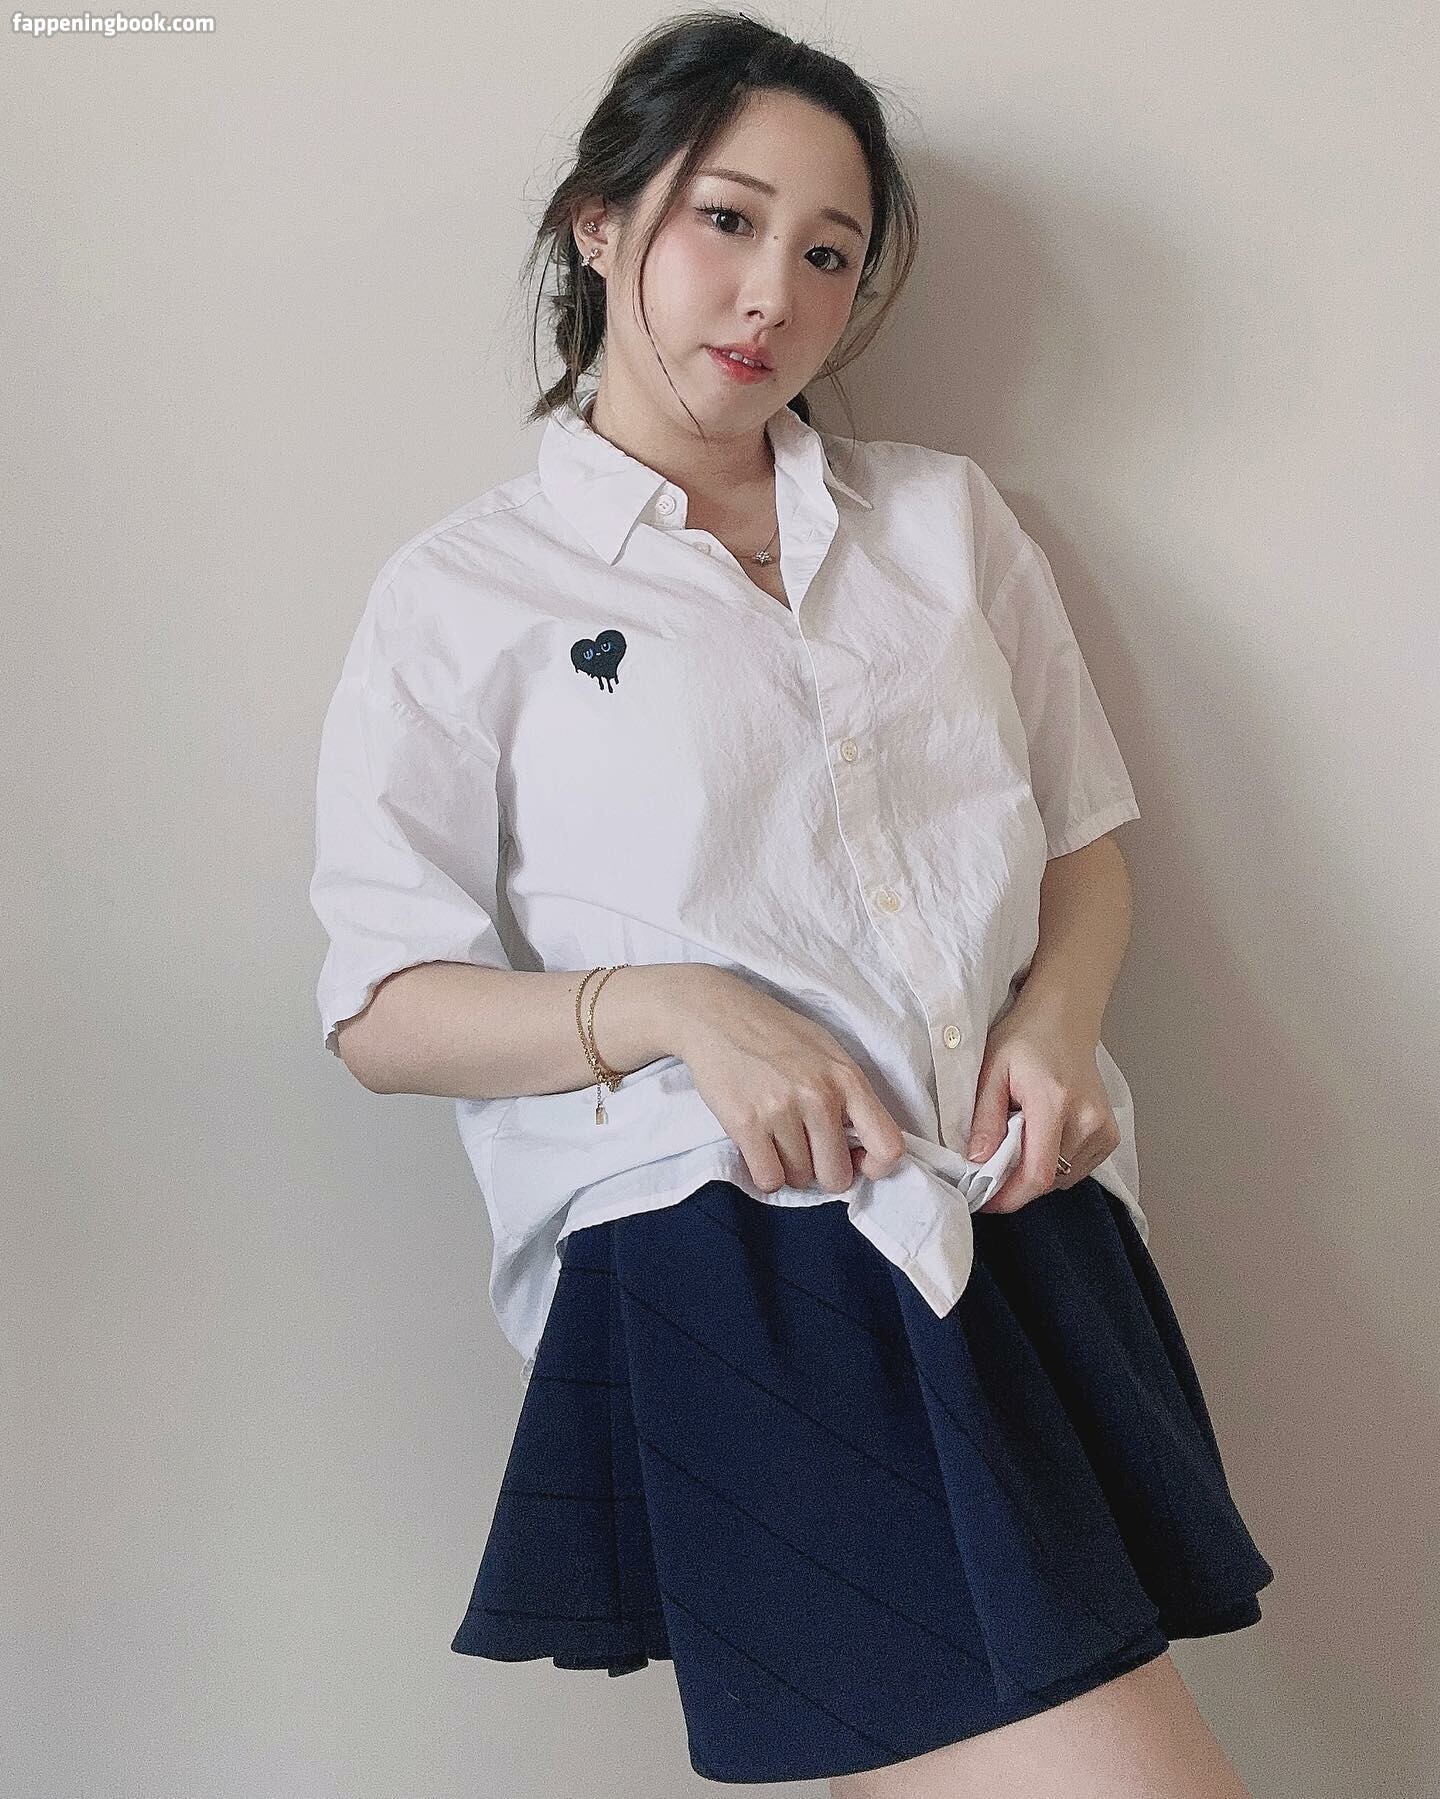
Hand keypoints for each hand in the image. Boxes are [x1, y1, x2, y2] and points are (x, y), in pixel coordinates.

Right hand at [673, 968, 907, 1195]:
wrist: (717, 1015)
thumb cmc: (776, 1034)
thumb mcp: (828, 1053)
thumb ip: (849, 1096)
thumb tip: (862, 1148)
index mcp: (847, 1078)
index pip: (888, 1145)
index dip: (875, 1167)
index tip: (856, 1162)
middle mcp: (819, 1096)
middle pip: (837, 1175)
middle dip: (822, 1172)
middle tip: (806, 1151)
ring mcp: (781, 1110)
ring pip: (799, 1178)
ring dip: (789, 1168)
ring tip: (777, 1137)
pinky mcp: (745, 1123)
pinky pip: (768, 1179)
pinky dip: (764, 1172)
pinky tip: (759, 1148)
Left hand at [965, 995, 1120, 1214]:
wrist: (1064, 1019)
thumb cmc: (1024, 1039)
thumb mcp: (992, 1072)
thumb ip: (984, 1120)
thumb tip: (976, 1164)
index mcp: (1055, 1103)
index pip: (1038, 1173)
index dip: (1010, 1197)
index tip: (986, 1202)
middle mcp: (1087, 1121)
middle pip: (1049, 1180)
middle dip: (1016, 1183)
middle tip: (993, 1165)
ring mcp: (1104, 1129)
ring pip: (1063, 1179)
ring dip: (1036, 1174)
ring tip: (1019, 1142)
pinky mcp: (1111, 1135)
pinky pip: (1078, 1170)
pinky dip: (1057, 1166)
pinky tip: (1043, 1140)